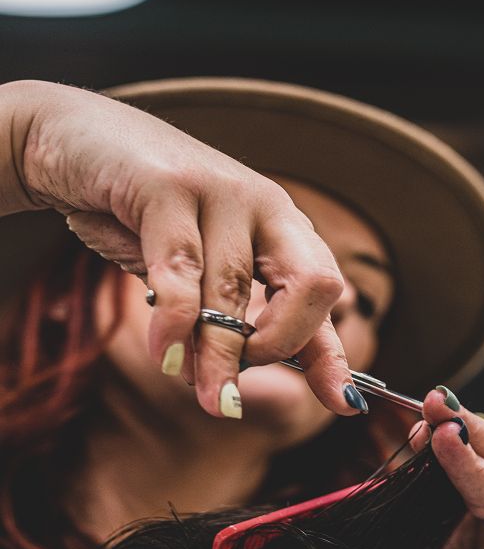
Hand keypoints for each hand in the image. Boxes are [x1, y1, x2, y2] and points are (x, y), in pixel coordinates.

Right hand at [1, 80, 359, 417]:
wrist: (75, 144)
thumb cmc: (145, 218)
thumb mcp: (201, 273)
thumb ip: (230, 319)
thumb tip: (241, 388)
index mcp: (285, 228)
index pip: (325, 296)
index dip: (334, 356)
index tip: (343, 405)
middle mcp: (267, 206)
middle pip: (314, 285)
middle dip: (278, 347)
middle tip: (234, 384)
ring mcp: (222, 191)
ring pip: (235, 289)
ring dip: (217, 355)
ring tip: (203, 394)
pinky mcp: (169, 186)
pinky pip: (180, 269)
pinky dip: (173, 321)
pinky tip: (164, 353)